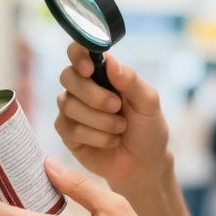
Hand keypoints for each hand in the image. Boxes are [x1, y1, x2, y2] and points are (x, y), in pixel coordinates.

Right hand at [55, 43, 170, 192]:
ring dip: (100, 120)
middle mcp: (82, 87)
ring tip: (120, 128)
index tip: (89, 68)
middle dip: (94, 95)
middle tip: (117, 106)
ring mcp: (72, 110)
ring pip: (69, 105)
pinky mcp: (67, 132)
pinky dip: (95, 137)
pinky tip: (110, 141)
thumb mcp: (148, 102)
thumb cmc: (147, 128)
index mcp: (102, 73)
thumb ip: (130, 80)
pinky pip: (70, 128)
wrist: (145, 163)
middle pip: (68, 77)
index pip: (78, 51)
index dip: (78, 54)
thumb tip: (109, 61)